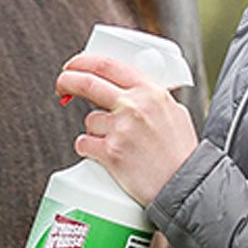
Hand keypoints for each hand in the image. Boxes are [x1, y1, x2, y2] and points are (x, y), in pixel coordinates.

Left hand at [58, 51, 199, 207]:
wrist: (185, 186)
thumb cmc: (180, 154)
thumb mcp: (174, 112)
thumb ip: (150, 99)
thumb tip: (127, 89)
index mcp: (151, 91)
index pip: (108, 65)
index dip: (84, 61)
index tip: (74, 66)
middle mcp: (135, 106)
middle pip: (87, 83)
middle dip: (67, 81)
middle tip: (62, 86)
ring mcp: (122, 129)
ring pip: (89, 121)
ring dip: (96, 131)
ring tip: (119, 145)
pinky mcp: (111, 153)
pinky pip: (84, 144)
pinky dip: (90, 150)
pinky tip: (107, 157)